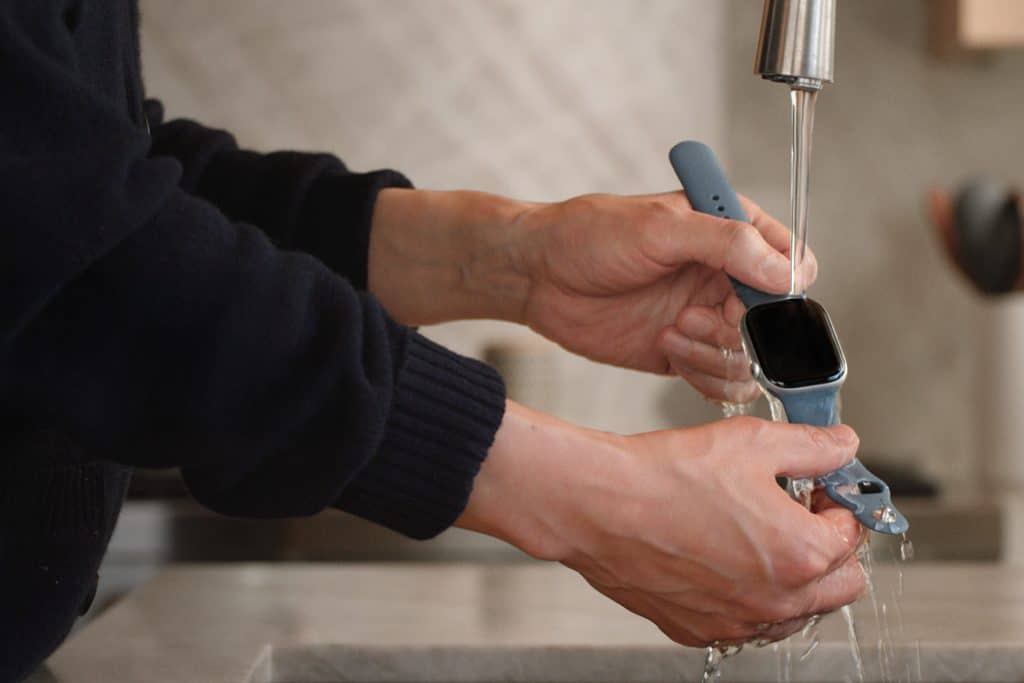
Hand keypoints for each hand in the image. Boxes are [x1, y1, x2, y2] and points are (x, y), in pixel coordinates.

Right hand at [458, 403, 866, 647]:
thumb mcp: (753, 442)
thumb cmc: (666, 475)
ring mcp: (736, 620)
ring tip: (753, 533)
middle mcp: (776, 600)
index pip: (852, 531)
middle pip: (841, 583)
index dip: (837, 499)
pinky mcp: (697, 628)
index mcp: (801, 553)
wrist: (598, 505)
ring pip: (796, 611)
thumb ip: (812, 447)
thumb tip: (842, 447)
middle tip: (795, 510)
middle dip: (829, 545)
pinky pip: (744, 620)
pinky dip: (745, 595)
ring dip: (792, 576)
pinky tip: (718, 557)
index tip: (814, 484)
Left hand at [515, 192, 816, 402]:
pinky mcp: (683, 353)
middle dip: (740, 332)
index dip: (783, 291)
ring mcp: (706, 319)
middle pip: (776, 325)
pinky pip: (720, 382)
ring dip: (716, 355)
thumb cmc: (591, 236)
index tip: (744, 300)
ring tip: (670, 331)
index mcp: (732, 234)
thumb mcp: (660, 228)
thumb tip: (786, 273)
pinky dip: (703, 377)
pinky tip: (666, 350)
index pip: (794, 266)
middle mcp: (726, 279)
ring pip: (750, 359)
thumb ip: (727, 244)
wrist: (538, 275)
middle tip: (692, 318)